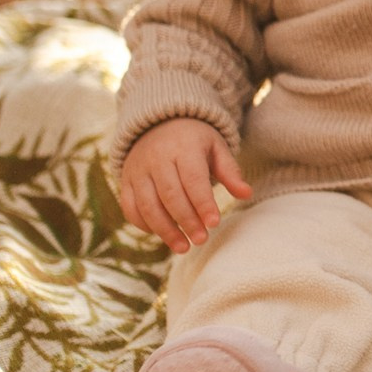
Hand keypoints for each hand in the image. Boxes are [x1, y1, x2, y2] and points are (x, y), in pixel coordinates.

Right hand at [119, 117, 251, 252]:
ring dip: (165, 230)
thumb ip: (230, 171)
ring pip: (148, 205)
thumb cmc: (194, 141)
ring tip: (183, 247)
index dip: (203, 203)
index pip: (193, 179)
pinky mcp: (125, 181)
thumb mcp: (216, 148)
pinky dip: (144, 225)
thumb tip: (246, 194)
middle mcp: (156, 159)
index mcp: (183, 148)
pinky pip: (130, 207)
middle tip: (201, 240)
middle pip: (170, 195)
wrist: (158, 124)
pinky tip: (163, 236)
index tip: (214, 223)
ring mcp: (137, 171)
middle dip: (186, 221)